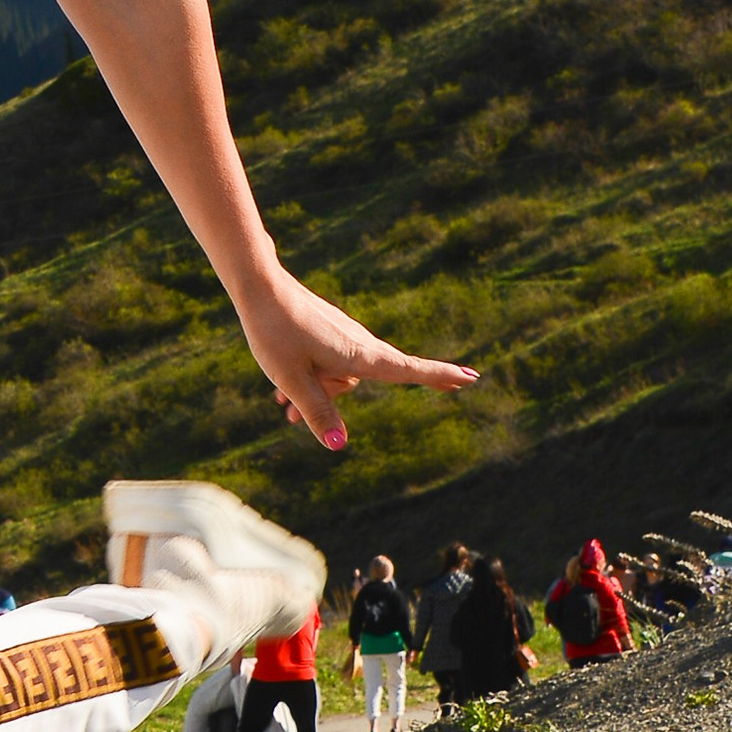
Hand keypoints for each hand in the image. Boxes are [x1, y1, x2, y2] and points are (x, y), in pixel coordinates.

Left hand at [233, 267, 477, 454]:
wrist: (259, 285)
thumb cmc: (276, 334)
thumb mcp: (293, 380)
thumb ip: (317, 412)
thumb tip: (339, 445)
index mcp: (358, 356)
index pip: (409, 370)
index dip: (439, 376)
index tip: (472, 377)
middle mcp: (358, 344)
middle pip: (355, 384)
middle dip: (328, 400)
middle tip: (287, 414)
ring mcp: (343, 334)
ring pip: (337, 375)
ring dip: (314, 389)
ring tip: (277, 401)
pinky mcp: (327, 329)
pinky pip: (326, 362)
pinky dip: (308, 374)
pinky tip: (278, 386)